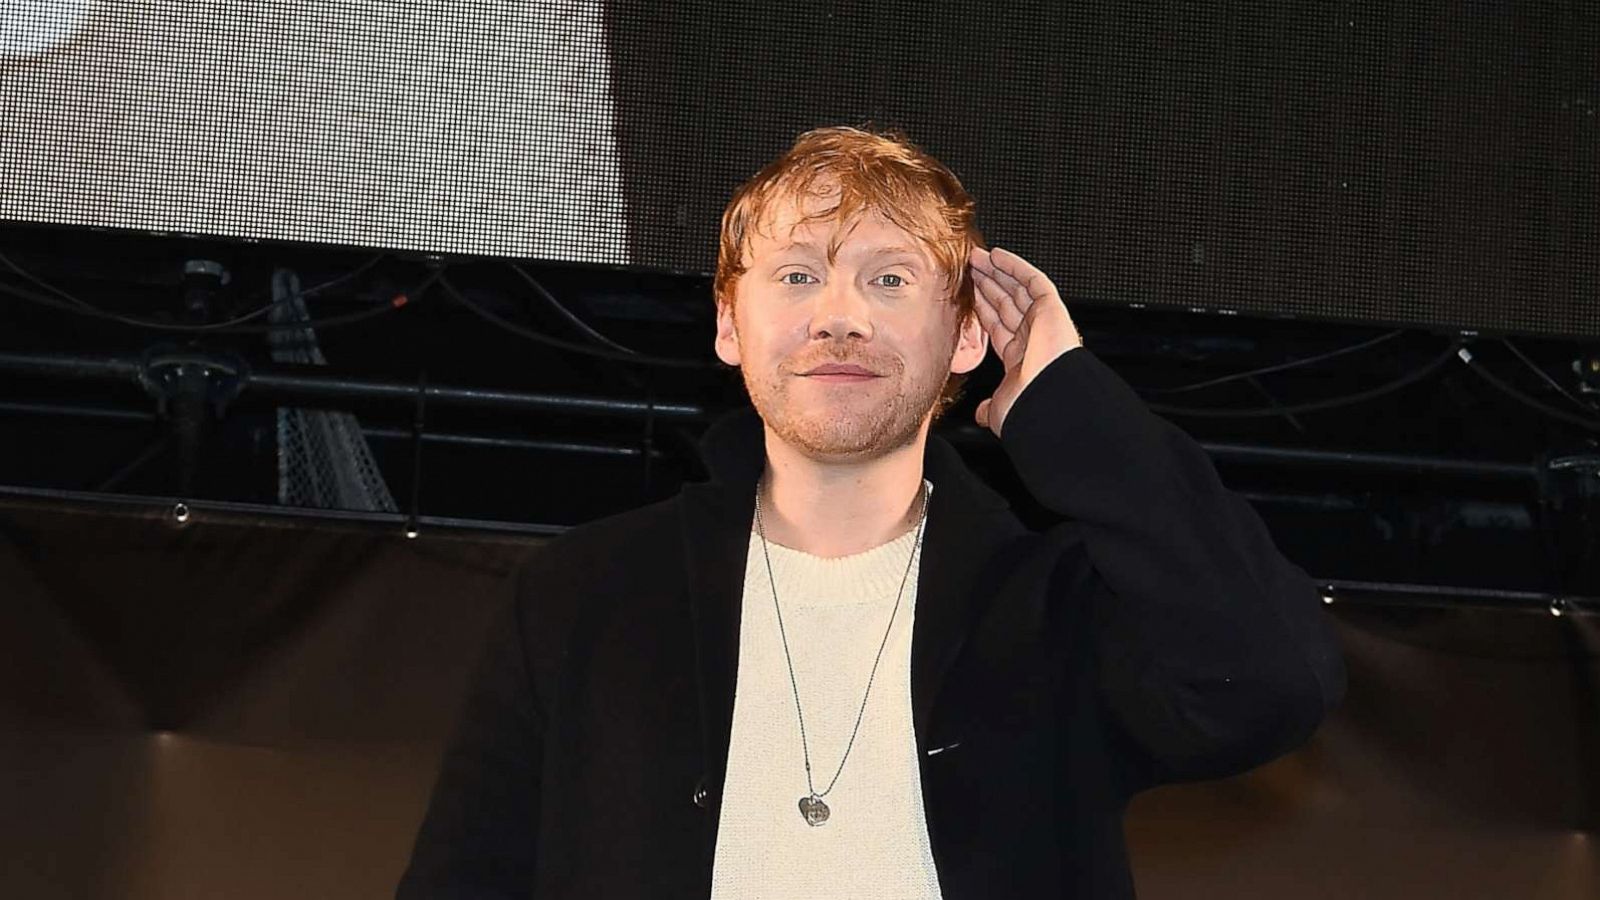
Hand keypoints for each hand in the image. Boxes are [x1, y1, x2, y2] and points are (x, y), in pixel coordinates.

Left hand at [969, 246, 1083, 436]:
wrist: (1045, 404)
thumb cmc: (1026, 409)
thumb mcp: (999, 408)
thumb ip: (989, 407)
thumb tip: (981, 415)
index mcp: (1020, 359)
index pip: (998, 326)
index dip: (982, 308)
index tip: (966, 294)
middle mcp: (1033, 338)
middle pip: (1006, 303)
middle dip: (988, 284)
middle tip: (969, 267)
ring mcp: (1043, 322)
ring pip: (1017, 288)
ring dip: (997, 271)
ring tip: (976, 257)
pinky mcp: (1052, 309)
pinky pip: (1033, 280)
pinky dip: (1015, 266)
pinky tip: (997, 255)